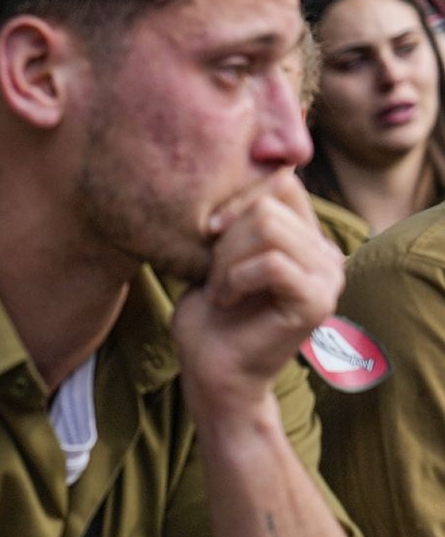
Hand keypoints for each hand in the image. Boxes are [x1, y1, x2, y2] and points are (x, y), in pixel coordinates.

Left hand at [173, 172, 342, 419]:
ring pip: (268, 228)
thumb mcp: (216, 252)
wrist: (211, 370)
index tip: (210, 230)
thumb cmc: (208, 313)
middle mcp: (327, 252)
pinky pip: (270, 263)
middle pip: (269, 204)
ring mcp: (329, 277)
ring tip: (221, 289)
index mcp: (307, 237)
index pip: (281, 181)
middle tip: (214, 276)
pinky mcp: (318, 301)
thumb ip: (236, 217)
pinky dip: (234, 279)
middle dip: (226, 238)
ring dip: (226, 260)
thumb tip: (229, 165)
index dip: (238, 196)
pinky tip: (225, 300)